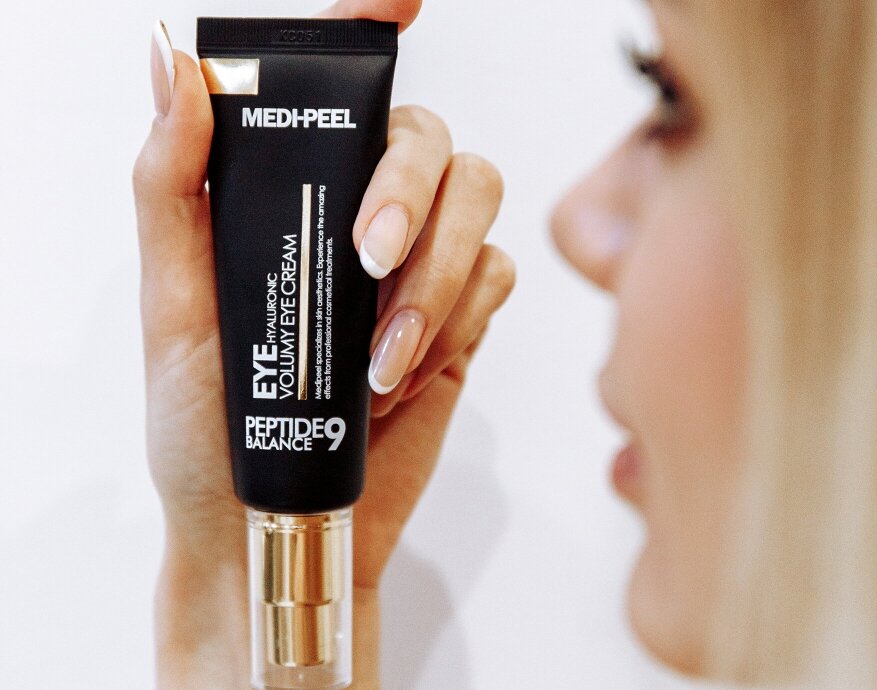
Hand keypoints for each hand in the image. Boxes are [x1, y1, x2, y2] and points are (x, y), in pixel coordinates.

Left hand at [132, 1, 513, 686]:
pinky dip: (461, 312)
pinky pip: (497, 275)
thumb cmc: (207, 428)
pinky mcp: (459, 321)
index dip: (366, 25)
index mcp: (285, 198)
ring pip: (479, 201)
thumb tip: (177, 67)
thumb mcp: (171, 307)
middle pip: (430, 139)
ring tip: (382, 355)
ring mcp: (416, 268)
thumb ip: (173, 185)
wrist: (276, 526)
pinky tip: (410, 367)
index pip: (334, 93)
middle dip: (411, 189)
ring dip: (437, 273)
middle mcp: (357, 217)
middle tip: (371, 256)